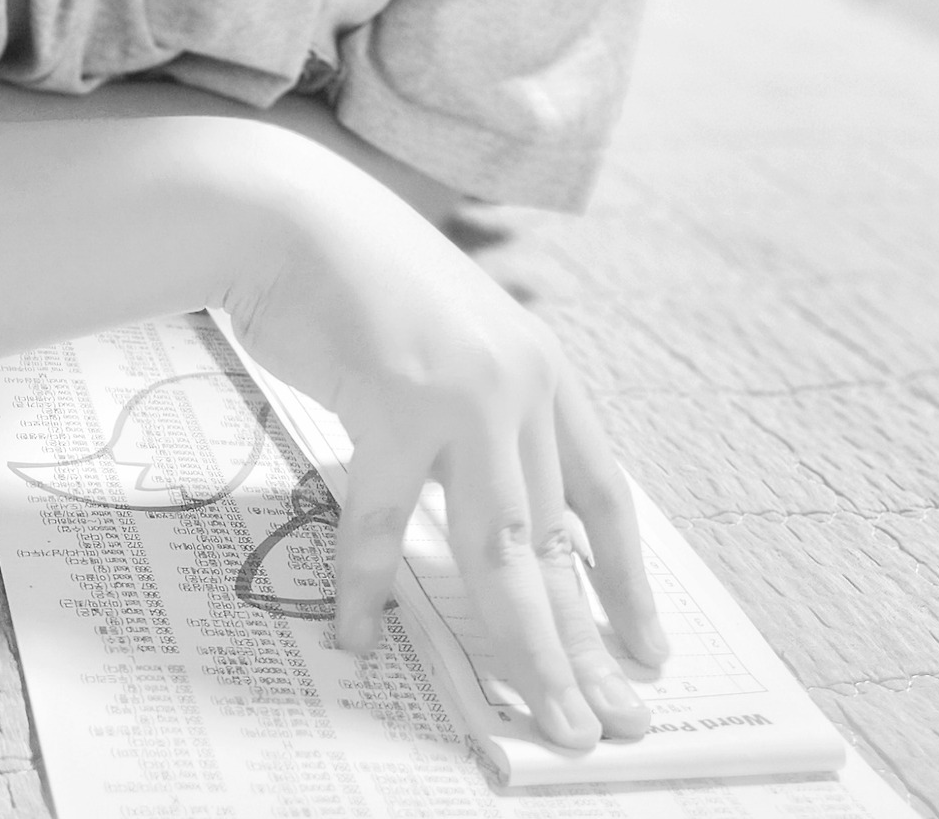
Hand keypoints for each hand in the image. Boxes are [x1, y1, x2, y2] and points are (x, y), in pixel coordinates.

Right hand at [226, 176, 666, 751]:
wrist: (291, 213)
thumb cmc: (360, 280)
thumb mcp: (448, 342)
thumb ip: (481, 417)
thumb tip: (504, 519)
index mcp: (541, 366)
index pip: (603, 493)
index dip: (627, 580)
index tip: (647, 650)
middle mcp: (518, 382)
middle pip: (560, 541)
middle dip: (585, 644)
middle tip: (610, 725)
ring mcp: (462, 396)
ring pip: (503, 553)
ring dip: (524, 649)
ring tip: (540, 722)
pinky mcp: (395, 406)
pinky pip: (386, 527)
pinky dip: (368, 587)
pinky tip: (359, 636)